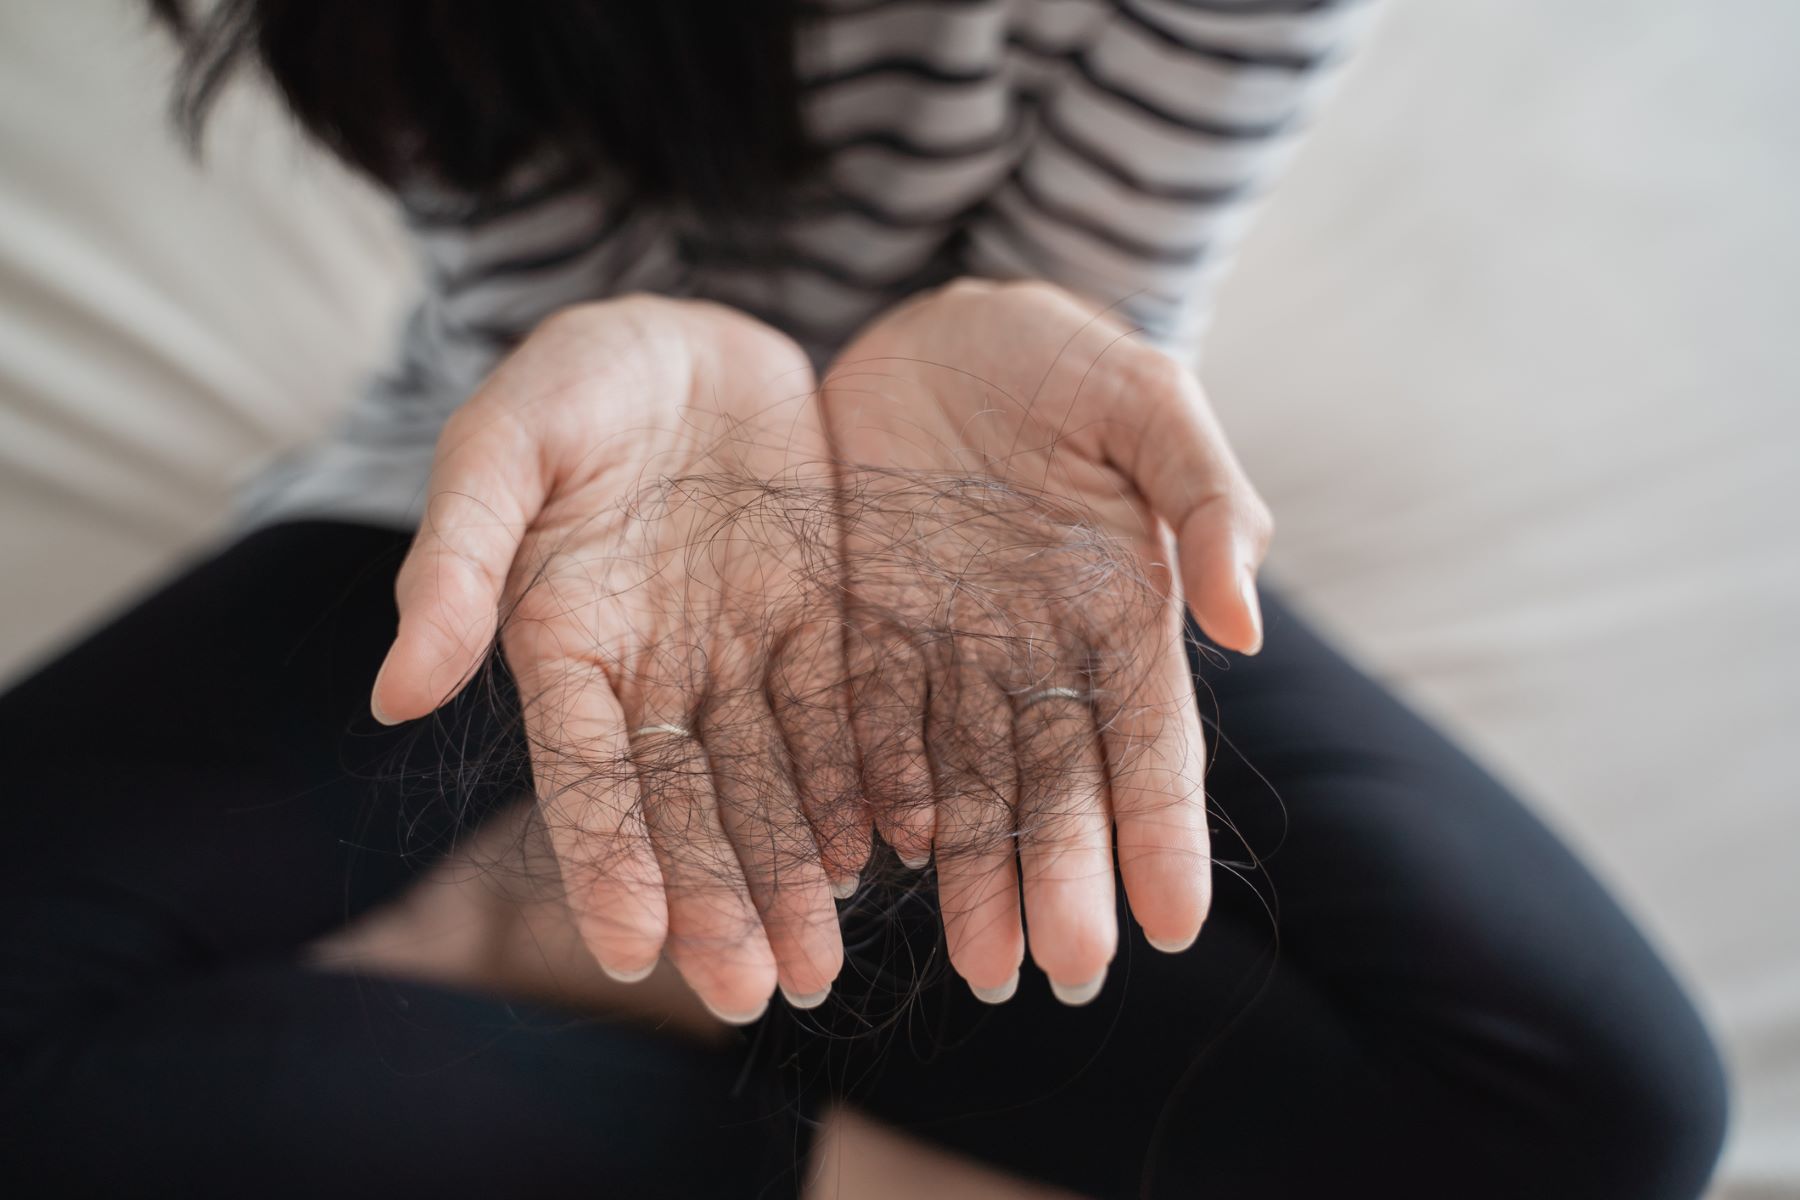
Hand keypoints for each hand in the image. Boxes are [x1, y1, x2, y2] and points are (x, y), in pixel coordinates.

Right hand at [369, 296, 845, 1022]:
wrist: (689, 335)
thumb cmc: (573, 380)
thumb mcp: (501, 443)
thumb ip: (457, 560)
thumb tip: (396, 695)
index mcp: (566, 639)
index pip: (586, 771)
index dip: (608, 858)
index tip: (633, 948)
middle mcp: (657, 667)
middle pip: (688, 800)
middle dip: (718, 896)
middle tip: (758, 990)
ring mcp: (743, 647)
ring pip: (771, 776)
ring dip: (794, 867)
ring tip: (822, 958)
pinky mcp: (823, 616)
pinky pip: (844, 707)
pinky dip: (862, 776)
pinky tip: (886, 848)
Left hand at [820, 278, 1272, 1001]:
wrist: (940, 326)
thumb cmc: (1063, 359)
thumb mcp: (1145, 401)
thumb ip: (1201, 498)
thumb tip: (1246, 626)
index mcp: (1120, 612)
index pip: (1150, 742)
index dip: (1162, 832)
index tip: (1174, 925)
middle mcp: (1037, 654)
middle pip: (1055, 785)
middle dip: (1062, 878)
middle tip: (1058, 969)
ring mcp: (946, 651)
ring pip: (961, 782)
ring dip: (972, 871)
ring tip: (978, 962)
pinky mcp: (861, 629)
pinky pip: (866, 724)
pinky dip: (873, 793)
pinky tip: (876, 858)